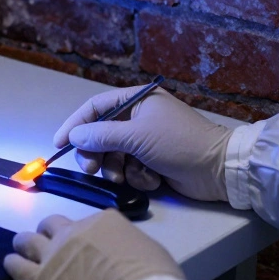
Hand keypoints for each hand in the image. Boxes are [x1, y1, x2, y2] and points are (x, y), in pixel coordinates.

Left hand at [4, 211, 183, 279]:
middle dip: (50, 233)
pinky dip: (13, 263)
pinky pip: (18, 267)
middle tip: (50, 244)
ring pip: (29, 240)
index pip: (88, 223)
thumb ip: (128, 247)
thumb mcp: (148, 250)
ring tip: (21, 249)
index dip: (86, 236)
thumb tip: (125, 256)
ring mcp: (54, 254)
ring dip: (25, 244)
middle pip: (53, 225)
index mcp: (103, 222)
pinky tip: (10, 263)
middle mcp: (74, 231)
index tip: (87, 246)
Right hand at [54, 87, 231, 201]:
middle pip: (101, 134)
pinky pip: (130, 169)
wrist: (218, 170)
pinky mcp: (153, 162)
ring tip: (126, 177)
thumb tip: (73, 135)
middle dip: (96, 153)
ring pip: (114, 156)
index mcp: (137, 100)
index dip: (75, 124)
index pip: (96, 107)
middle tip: (91, 169)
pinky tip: (152, 179)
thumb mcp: (137, 136)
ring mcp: (146, 141)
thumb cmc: (179, 143)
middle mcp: (139, 118)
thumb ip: (101, 135)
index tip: (59, 143)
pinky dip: (137, 176)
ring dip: (117, 168)